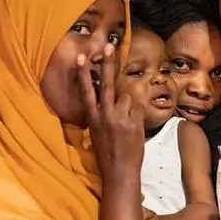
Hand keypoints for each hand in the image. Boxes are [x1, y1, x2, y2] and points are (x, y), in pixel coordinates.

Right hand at [79, 45, 144, 182]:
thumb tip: (112, 101)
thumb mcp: (97, 134)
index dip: (83, 74)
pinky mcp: (134, 123)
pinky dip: (137, 117)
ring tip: (126, 126)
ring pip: (128, 99)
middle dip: (107, 64)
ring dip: (129, 108)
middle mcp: (105, 115)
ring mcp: (120, 118)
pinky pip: (138, 110)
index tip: (81, 58)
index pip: (86, 91)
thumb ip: (102, 116)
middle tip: (109, 46)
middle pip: (106, 83)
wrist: (120, 173)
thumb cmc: (108, 155)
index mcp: (92, 118)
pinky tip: (134, 131)